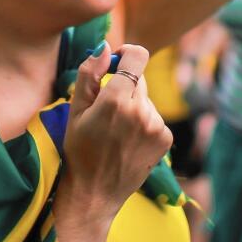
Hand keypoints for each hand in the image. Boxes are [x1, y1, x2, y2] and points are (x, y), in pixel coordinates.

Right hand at [59, 43, 173, 222]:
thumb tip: (104, 47)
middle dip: (124, 85)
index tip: (116, 61)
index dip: (127, 53)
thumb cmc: (80, 150)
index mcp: (116, 100)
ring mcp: (157, 126)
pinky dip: (143, 122)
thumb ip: (90, 74)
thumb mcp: (76, 111)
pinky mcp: (166, 138)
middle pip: (139, 79)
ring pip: (146, 99)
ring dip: (133, 106)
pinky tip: (128, 141)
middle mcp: (142, 111)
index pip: (137, 56)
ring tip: (116, 131)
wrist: (95, 193)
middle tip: (106, 109)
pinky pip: (155, 117)